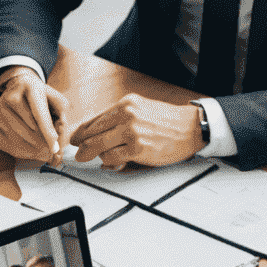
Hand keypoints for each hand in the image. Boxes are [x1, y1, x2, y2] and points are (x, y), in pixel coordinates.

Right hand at [0, 67, 67, 162]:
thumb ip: (61, 114)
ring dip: (31, 149)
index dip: (47, 133)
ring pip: (16, 137)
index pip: (39, 114)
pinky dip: (20, 152)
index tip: (55, 148)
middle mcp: (10, 97)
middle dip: (41, 143)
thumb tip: (58, 138)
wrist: (18, 87)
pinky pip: (6, 143)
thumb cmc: (41, 96)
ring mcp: (0, 110)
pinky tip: (31, 152)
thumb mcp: (55, 98)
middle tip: (51, 152)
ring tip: (43, 153)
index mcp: (29, 86)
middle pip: (27, 128)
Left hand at [70, 95, 203, 167]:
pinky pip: (111, 158)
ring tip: (101, 157)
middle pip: (91, 133)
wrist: (191, 127)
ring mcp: (132, 132)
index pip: (94, 119)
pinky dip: (109, 162)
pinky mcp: (138, 148)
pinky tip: (114, 162)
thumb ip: (118, 119)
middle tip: (78, 154)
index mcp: (126, 104)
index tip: (75, 139)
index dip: (80, 132)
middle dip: (81, 146)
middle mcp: (127, 115)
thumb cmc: (166, 121)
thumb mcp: (140, 110)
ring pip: (98, 146)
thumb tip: (94, 132)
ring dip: (97, 155)